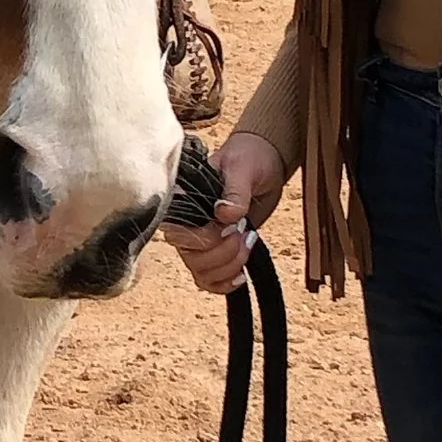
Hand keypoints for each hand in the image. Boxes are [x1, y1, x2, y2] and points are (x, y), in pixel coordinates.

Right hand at [163, 132, 287, 295]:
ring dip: (229, 266)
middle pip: (190, 258)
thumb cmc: (248, 158)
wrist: (264, 163)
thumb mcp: (244, 168)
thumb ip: (235, 190)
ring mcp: (200, 240)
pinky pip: (208, 280)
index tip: (232, 224)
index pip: (178, 233)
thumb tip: (225, 214)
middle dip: (224, 253)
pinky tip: (241, 274)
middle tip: (245, 232)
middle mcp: (186, 224)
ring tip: (249, 242)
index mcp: (183, 201)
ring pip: (201, 272)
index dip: (206, 237)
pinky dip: (224, 283)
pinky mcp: (216, 252)